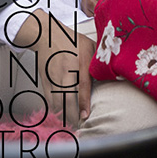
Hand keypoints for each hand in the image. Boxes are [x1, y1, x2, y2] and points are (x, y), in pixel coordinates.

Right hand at [14, 10, 93, 125]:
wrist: (46, 34)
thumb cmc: (70, 40)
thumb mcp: (89, 45)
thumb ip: (98, 60)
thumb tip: (111, 72)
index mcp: (78, 61)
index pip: (82, 85)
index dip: (83, 102)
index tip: (85, 115)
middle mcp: (65, 70)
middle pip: (67, 97)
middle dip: (72, 114)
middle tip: (79, 122)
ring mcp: (53, 75)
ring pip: (56, 100)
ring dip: (63, 113)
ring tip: (71, 120)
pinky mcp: (45, 79)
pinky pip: (49, 98)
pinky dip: (55, 108)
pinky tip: (61, 112)